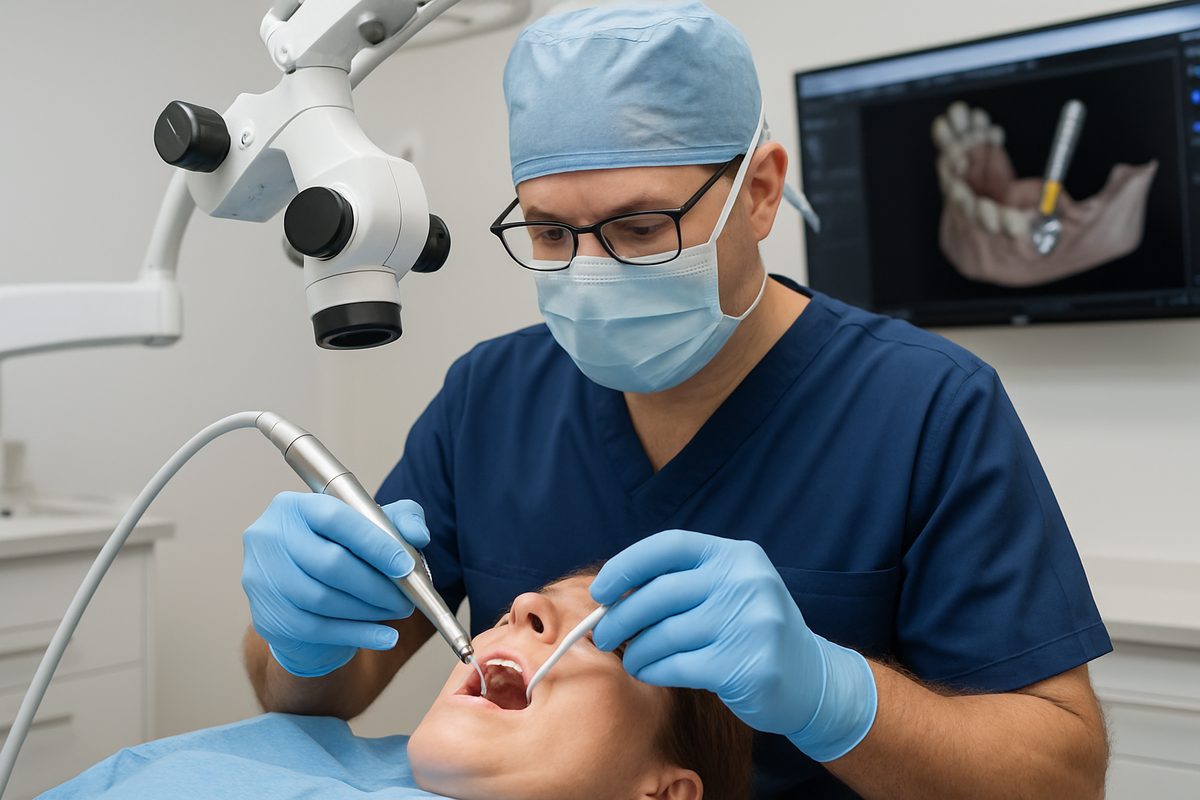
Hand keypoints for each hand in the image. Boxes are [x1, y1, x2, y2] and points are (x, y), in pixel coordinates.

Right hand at [241, 492, 430, 677]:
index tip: (405, 566)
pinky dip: (357, 634)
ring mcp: (261, 578)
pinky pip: (316, 629)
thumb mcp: (373, 527)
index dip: (374, 543)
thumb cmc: (341, 552)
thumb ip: (400, 519)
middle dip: (377, 584)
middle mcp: (269, 537)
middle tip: (407, 597)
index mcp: (294, 506)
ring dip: (369, 610)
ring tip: (397, 611)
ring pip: (323, 599)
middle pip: (329, 563)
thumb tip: (418, 535)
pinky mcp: (266, 616)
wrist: (303, 598)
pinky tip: (385, 636)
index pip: (336, 519)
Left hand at [589, 530, 876, 761]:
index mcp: (737, 555)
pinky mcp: (746, 665)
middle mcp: (746, 582)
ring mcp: (750, 623)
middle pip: (660, 592)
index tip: (600, 590)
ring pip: (665, 633)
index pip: (670, 545)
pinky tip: (649, 672)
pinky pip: (678, 665)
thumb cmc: (751, 631)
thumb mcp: (728, 590)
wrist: (812, 679)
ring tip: (631, 658)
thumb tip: (611, 593)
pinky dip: (653, 670)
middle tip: (602, 634)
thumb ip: (682, 583)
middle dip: (620, 616)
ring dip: (636, 650)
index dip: (627, 565)